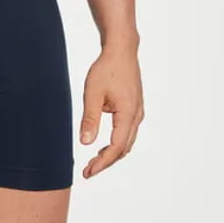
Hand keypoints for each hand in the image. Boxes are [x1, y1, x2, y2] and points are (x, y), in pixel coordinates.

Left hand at [79, 45, 143, 178]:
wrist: (121, 50)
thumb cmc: (107, 68)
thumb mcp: (93, 93)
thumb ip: (90, 118)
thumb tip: (86, 143)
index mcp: (128, 114)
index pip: (116, 148)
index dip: (102, 163)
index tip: (88, 172)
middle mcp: (136, 116)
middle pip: (123, 149)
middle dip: (106, 162)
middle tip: (88, 170)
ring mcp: (137, 112)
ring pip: (126, 142)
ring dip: (111, 153)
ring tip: (93, 160)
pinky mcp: (134, 108)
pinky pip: (127, 132)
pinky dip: (116, 143)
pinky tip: (103, 143)